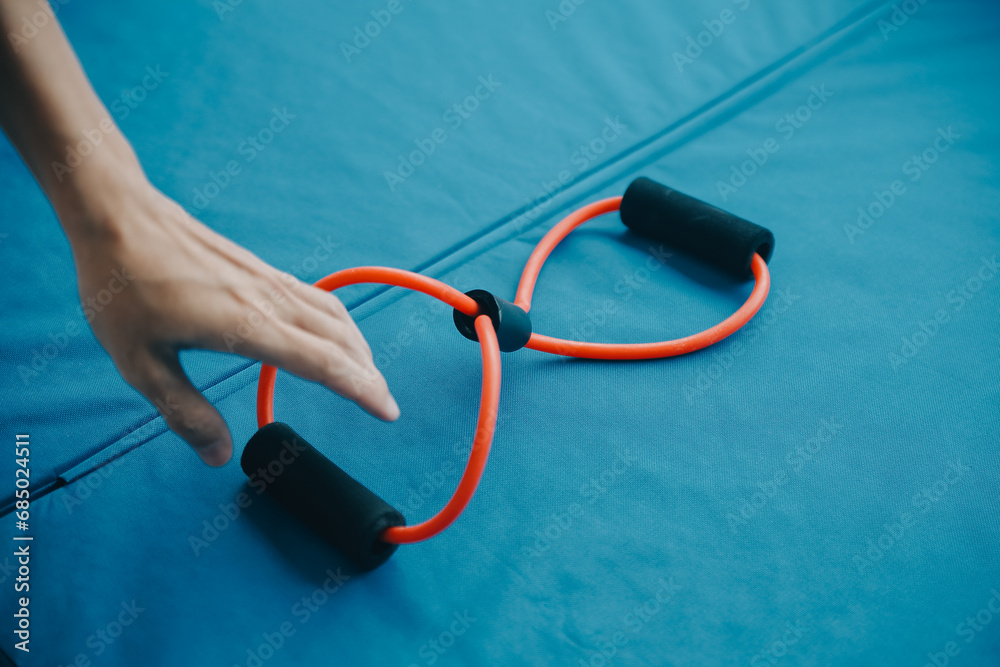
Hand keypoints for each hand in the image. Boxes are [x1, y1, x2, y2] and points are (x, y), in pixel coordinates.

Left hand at [59, 160, 398, 465]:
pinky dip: (339, 323)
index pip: (323, 363)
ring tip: (366, 374)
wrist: (118, 216)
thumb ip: (184, 412)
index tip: (386, 411)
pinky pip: (317, 298)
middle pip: (340, 339)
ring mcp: (267, 281)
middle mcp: (268, 301)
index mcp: (246, 326)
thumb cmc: (124, 287)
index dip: (361, 390)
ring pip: (334, 315)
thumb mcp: (140, 363)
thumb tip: (218, 454)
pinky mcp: (260, 270)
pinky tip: (333, 333)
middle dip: (369, 375)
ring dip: (358, 348)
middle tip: (384, 404)